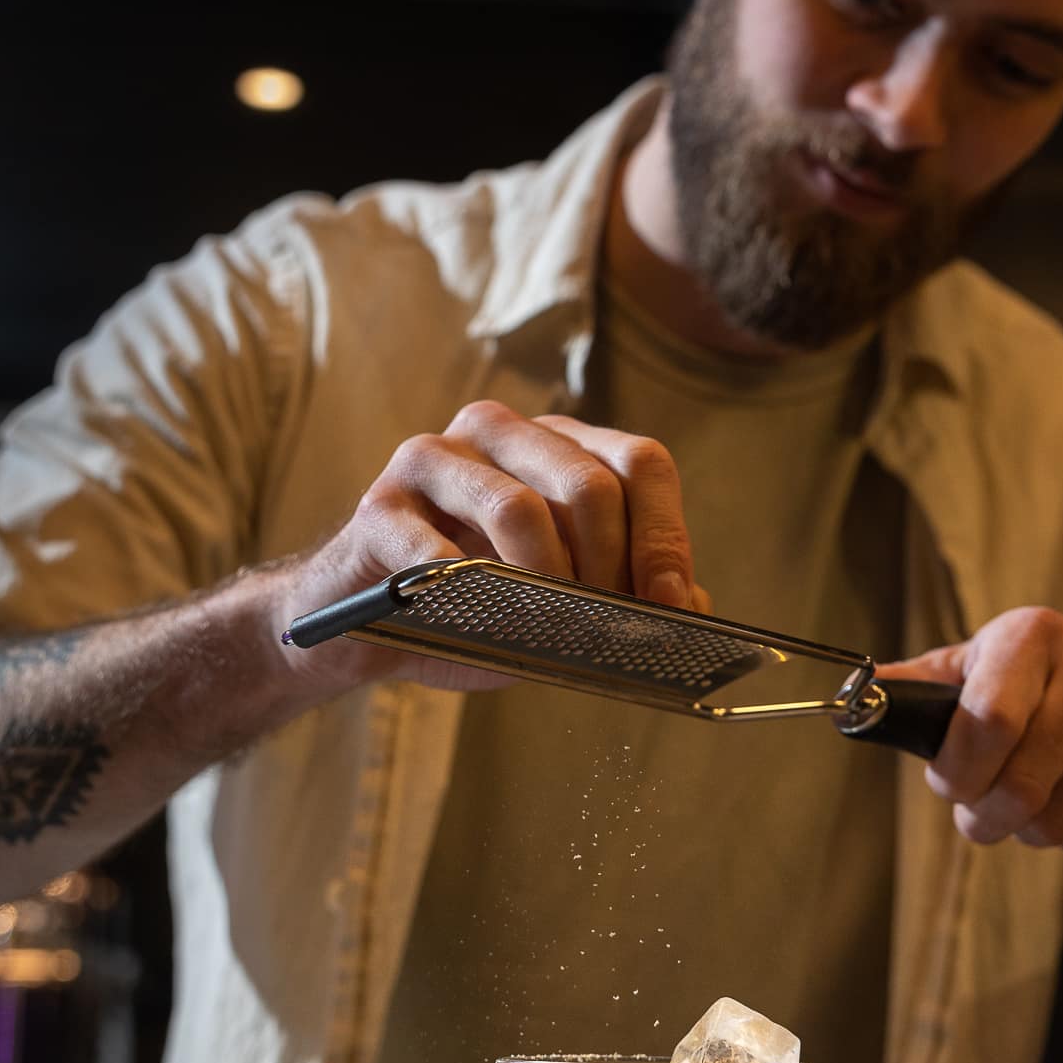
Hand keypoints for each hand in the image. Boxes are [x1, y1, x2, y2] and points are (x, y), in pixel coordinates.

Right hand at [276, 402, 702, 694]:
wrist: (370, 629)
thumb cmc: (478, 605)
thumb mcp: (564, 602)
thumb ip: (627, 592)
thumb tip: (692, 605)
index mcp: (557, 445)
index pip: (638, 462)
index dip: (663, 534)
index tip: (667, 602)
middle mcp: (500, 433)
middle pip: (588, 482)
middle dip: (608, 567)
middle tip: (603, 624)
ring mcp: (435, 459)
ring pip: (518, 508)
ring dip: (545, 583)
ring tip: (544, 627)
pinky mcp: (380, 505)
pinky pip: (435, 549)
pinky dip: (466, 595)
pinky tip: (473, 618)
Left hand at [877, 608, 1062, 851]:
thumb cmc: (1036, 692)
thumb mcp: (975, 674)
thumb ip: (916, 691)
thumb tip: (852, 700)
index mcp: (1034, 632)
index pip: (988, 722)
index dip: (958, 772)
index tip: (950, 783)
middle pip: (1021, 786)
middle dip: (985, 816)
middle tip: (981, 813)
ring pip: (1056, 820)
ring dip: (1028, 830)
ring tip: (1033, 800)